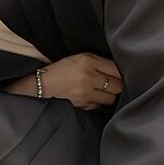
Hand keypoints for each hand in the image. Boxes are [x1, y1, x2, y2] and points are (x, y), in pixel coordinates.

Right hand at [7, 53, 122, 110]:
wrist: (43, 85)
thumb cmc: (63, 69)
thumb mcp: (81, 58)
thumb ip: (99, 63)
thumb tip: (119, 73)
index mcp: (88, 61)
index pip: (116, 69)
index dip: (121, 73)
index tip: (119, 75)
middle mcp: (88, 77)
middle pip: (117, 86)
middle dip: (117, 86)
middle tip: (113, 84)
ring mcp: (85, 93)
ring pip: (110, 98)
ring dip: (109, 96)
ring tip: (103, 91)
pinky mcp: (82, 105)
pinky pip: (99, 106)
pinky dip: (99, 103)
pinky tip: (92, 98)